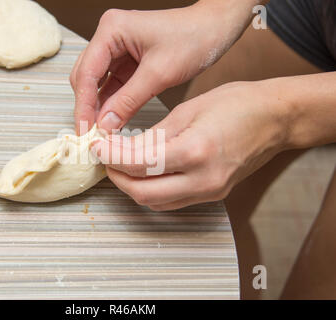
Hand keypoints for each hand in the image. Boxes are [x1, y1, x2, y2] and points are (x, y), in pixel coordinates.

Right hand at [70, 0, 259, 133]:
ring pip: (96, 83)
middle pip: (85, 77)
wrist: (215, 29)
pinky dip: (110, 103)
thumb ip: (128, 100)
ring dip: (97, 107)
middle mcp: (109, 36)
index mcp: (112, 29)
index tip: (84, 130)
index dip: (83, 105)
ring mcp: (116, 48)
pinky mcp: (126, 60)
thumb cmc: (193, 38)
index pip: (86, 72)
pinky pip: (111, 85)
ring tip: (99, 133)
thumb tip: (104, 125)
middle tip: (90, 135)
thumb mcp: (159, 73)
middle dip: (87, 107)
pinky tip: (110, 122)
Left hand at [92, 81, 291, 210]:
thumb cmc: (236, 104)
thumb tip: (122, 149)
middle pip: (143, 193)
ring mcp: (210, 191)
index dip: (111, 157)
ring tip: (119, 165)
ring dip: (132, 187)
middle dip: (117, 177)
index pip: (139, 165)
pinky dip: (151, 191)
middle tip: (104, 158)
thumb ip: (153, 136)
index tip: (96, 146)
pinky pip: (172, 202)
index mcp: (196, 151)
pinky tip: (142, 175)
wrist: (275, 119)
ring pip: (156, 203)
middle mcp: (203, 179)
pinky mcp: (212, 195)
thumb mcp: (188, 111)